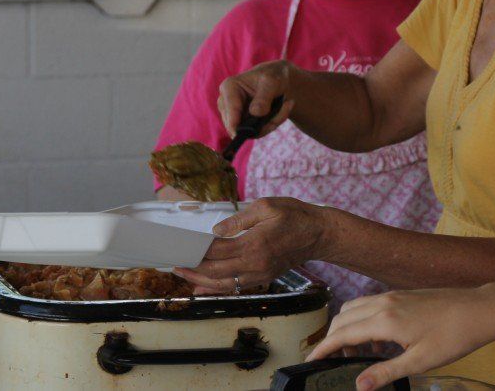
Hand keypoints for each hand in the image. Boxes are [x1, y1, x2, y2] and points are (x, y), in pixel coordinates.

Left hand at [174, 197, 329, 293]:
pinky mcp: (264, 277)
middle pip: (216, 272)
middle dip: (193, 268)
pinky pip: (237, 287)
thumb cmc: (294, 215)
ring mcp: (260, 274)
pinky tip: (205, 286)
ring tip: (184, 275)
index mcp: (254, 244)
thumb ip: (239, 219)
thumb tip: (216, 231)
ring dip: (202, 281)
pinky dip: (218, 288)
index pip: (217, 251)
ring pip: (225, 284)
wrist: (319, 234)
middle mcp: (256, 264)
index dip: (197, 250)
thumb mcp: (266, 206)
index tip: (181, 246)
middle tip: (174, 263)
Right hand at [218, 60, 294, 136]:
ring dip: (270, 124)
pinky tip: (280, 113)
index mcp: (229, 88)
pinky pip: (256, 133)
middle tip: (285, 108)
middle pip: (239, 126)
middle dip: (264, 123)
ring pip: (249, 132)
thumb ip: (264, 97)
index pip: (230, 112)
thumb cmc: (273, 76)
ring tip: (285, 107)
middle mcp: (226, 103)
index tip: (258, 129)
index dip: (241, 126)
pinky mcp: (242, 124)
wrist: (278, 80)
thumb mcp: (272, 82)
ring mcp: (233, 115)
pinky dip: (270, 125)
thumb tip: (255, 113)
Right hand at [306, 287, 494, 389]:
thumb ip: (386, 372)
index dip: (323, 348)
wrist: (479, 310)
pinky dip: (364, 322)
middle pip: (342, 319)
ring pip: (354, 309)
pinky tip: (380, 342)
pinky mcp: (401, 295)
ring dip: (348, 329)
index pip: (342, 334)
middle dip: (333, 340)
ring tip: (360, 355)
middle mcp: (383, 303)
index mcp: (384, 320)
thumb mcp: (419, 362)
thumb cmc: (453, 336)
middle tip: (336, 361)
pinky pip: (370, 306)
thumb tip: (360, 386)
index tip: (310, 361)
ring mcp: (391, 296)